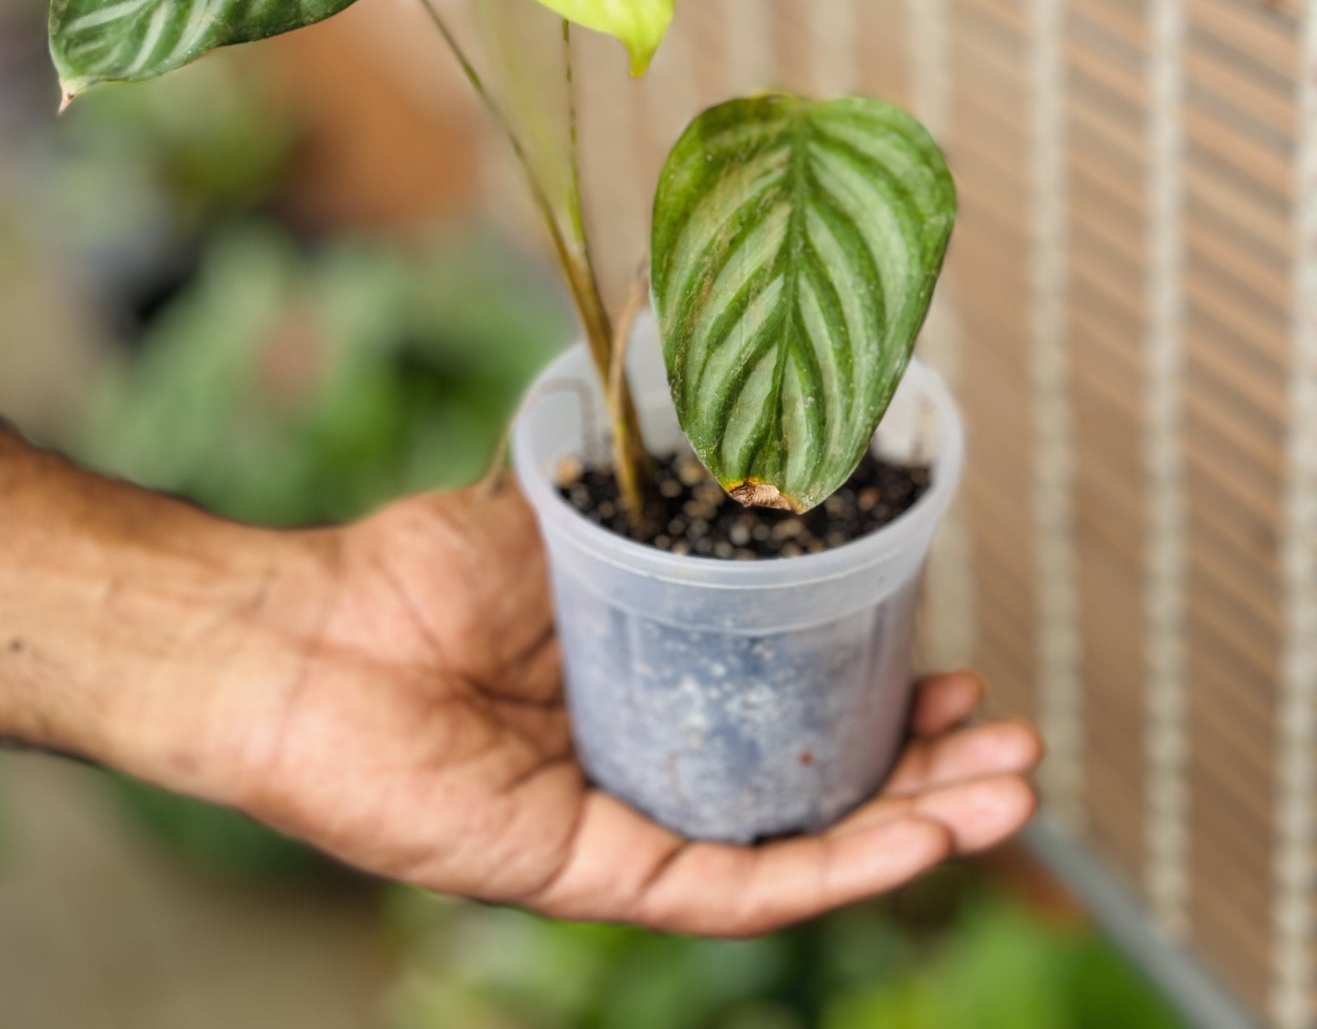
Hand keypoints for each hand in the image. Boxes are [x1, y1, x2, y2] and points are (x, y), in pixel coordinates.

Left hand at [225, 477, 1041, 934]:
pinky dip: (825, 871)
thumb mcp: (570, 521)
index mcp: (646, 684)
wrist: (303, 632)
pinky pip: (724, 890)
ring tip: (1006, 795)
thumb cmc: (417, 569)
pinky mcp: (585, 870)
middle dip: (925, 774)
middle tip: (1016, 746)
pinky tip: (909, 840)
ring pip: (792, 850)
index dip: (882, 700)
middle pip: (813, 791)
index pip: (791, 712)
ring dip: (906, 829)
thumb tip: (738, 430)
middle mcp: (646, 761)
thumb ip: (651, 507)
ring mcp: (621, 823)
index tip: (955, 664)